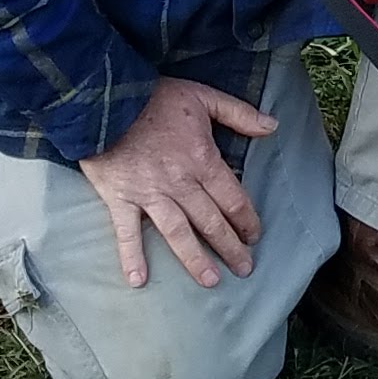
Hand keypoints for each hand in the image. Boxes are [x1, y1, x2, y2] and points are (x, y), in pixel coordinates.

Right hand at [78, 74, 278, 290]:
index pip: (232, 198)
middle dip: (230, 247)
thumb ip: (239, 113)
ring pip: (178, 233)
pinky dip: (131, 257)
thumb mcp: (203, 96)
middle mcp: (179, 182)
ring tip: (211, 282)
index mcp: (202, 159)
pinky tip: (138, 280)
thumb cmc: (155, 97)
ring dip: (195, 260)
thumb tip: (272, 126)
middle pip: (211, 221)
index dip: (246, 219)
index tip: (255, 236)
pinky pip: (126, 232)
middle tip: (244, 268)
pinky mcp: (119, 198)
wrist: (104, 97)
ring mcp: (149, 194)